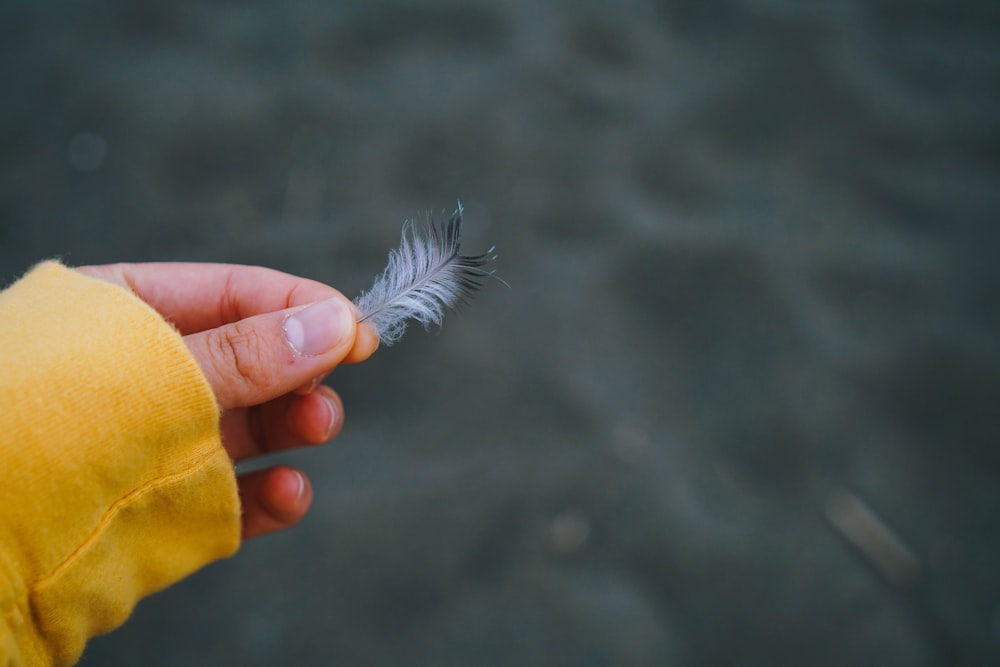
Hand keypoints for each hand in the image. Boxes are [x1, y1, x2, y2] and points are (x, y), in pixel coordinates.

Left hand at [76, 262, 378, 539]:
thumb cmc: (30, 432)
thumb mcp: (148, 373)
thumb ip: (245, 353)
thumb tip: (335, 322)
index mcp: (117, 317)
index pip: (228, 294)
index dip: (298, 305)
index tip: (357, 329)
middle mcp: (137, 378)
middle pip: (244, 360)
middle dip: (296, 370)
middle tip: (335, 386)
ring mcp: (147, 447)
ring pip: (242, 428)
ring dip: (289, 428)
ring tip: (319, 430)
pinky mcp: (155, 512)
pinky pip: (226, 497)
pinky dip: (266, 497)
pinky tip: (290, 493)